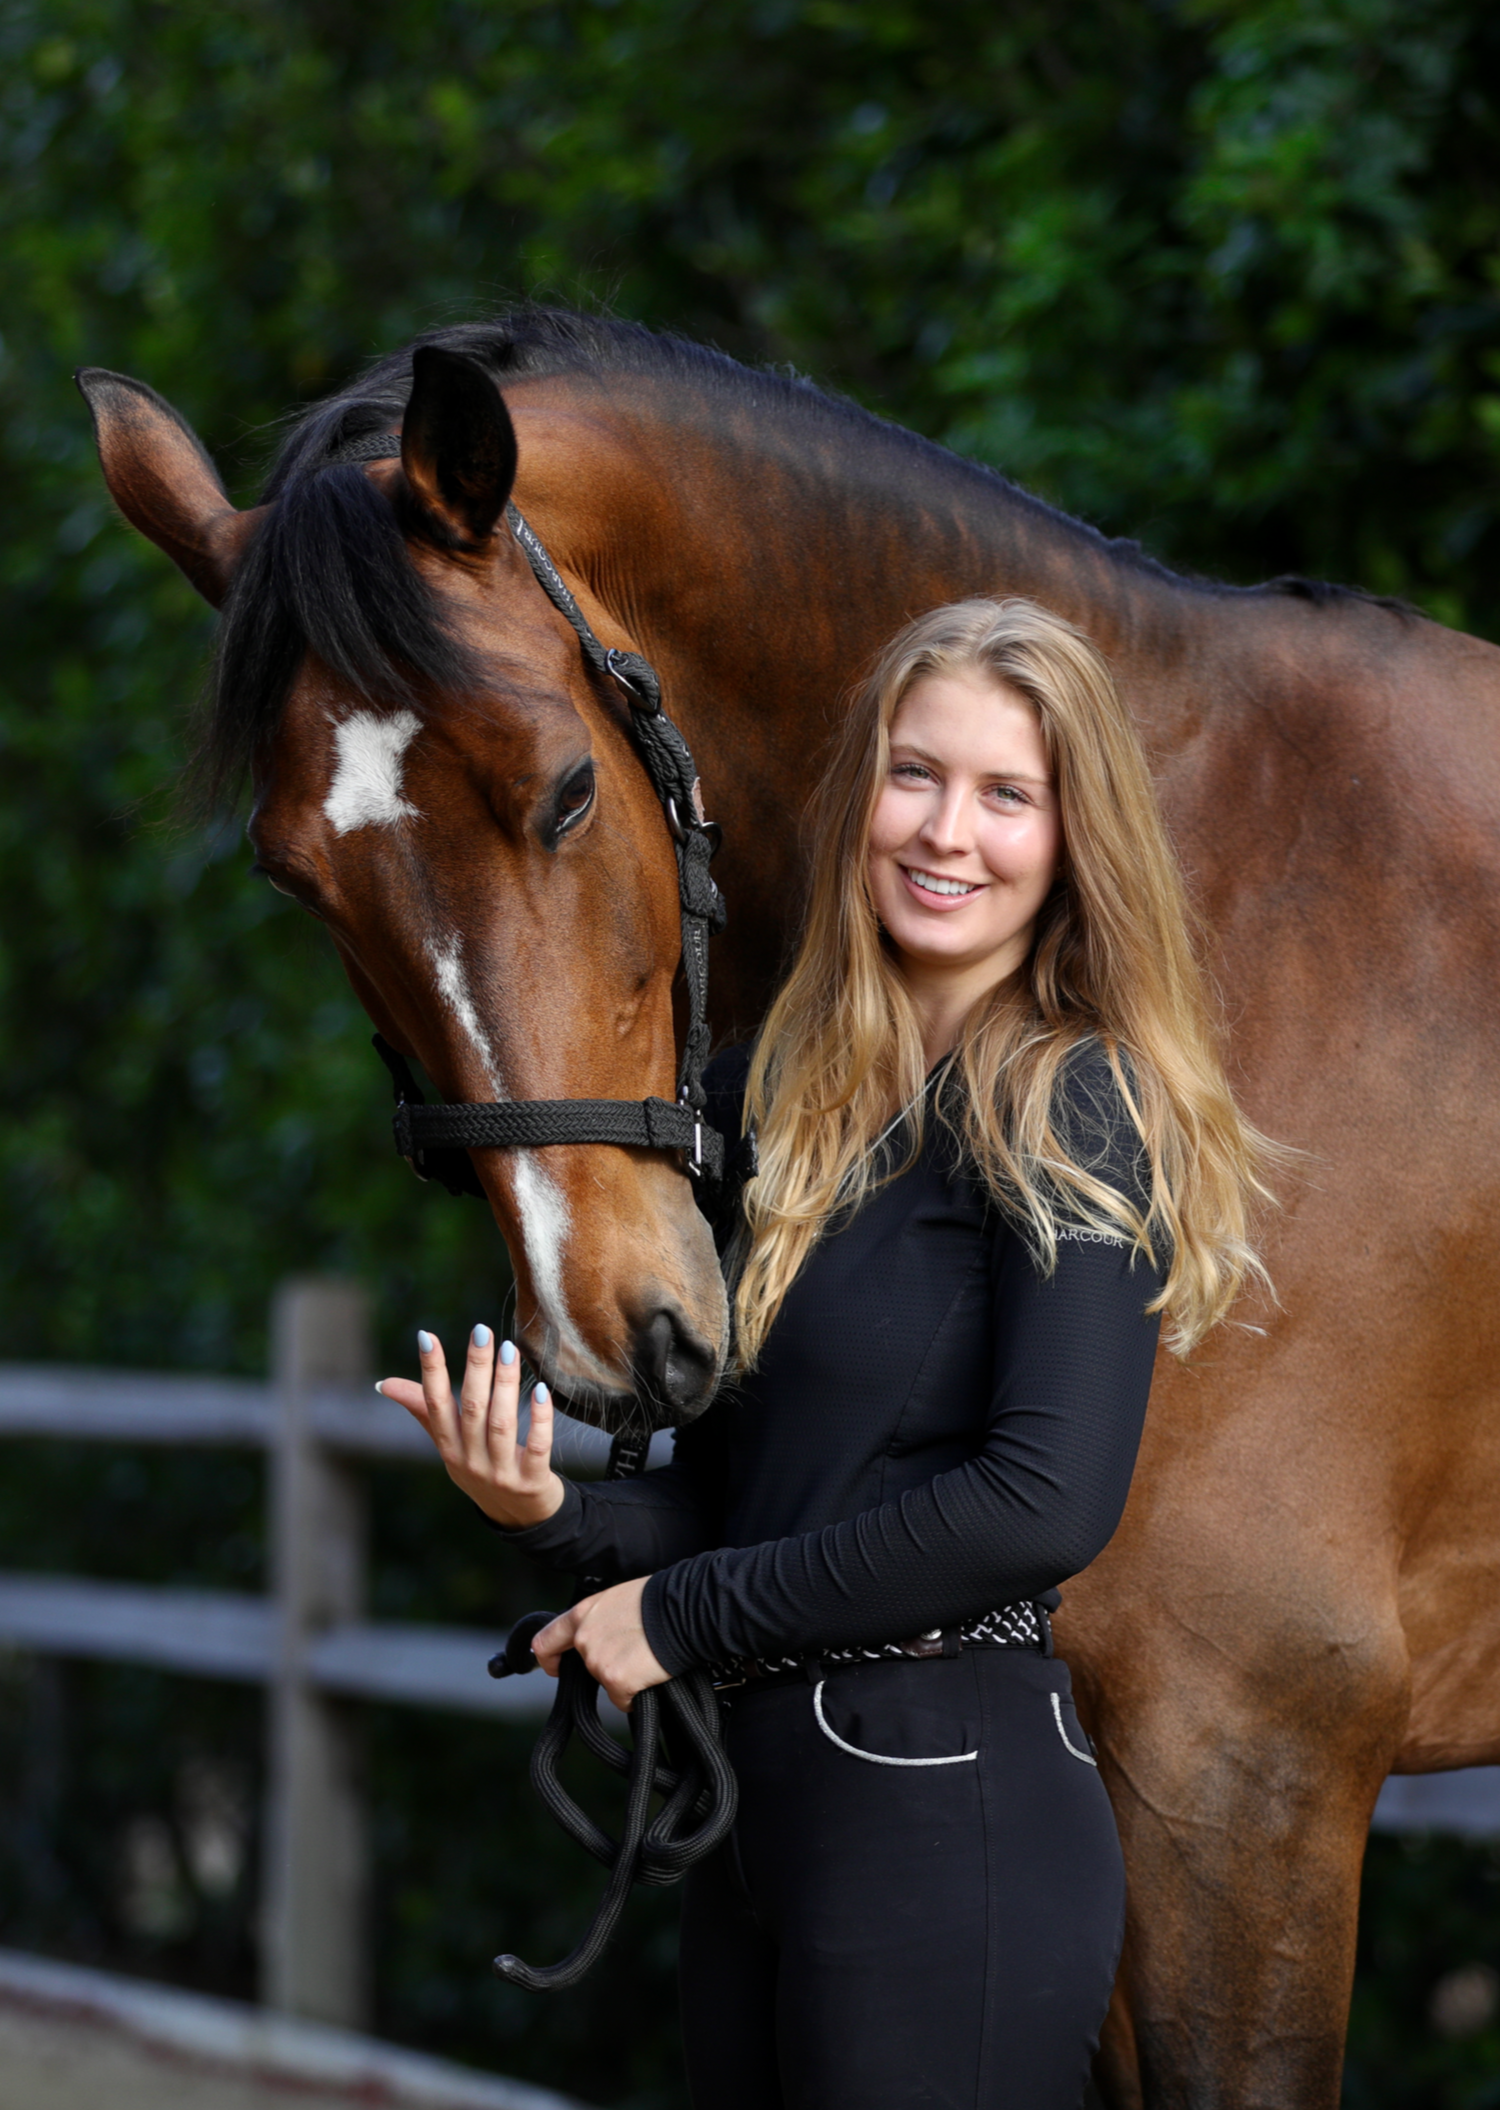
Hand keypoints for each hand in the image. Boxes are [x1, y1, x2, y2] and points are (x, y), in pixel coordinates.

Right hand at [377, 1327, 565, 1530]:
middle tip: (482, 1331)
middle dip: (475, 1368)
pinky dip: (539, 1419)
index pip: (434, 1404)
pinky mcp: (530, 1482)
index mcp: (448, 1447)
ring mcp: (499, 1474)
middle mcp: (469, 1460)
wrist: (519, 1516)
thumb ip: (423, 1410)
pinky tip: (541, 1390)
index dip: (430, 1370)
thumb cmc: (481, 1467)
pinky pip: (536, 1447)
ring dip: (505, 1384)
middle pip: (470, 1408)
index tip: (426, 1336)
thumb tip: (383, 1384)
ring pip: (501, 1424)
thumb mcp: (449, 1444)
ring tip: (510, 1350)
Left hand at [533, 1577, 669, 1711]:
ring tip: (647, 1657)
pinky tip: (650, 1675)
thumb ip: (602, 1618)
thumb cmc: (660, 1600)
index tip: (556, 1667)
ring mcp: (598, 1662)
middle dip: (607, 1667)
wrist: (683, 1610)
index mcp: (583, 1614)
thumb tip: (606, 1634)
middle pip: (587, 1667)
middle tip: (632, 1657)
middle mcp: (584, 1638)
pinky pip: (623, 1700)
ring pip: (607, 1682)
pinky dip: (636, 1695)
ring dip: (625, 1678)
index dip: (549, 1658)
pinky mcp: (616, 1681)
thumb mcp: (620, 1598)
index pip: (547, 1640)